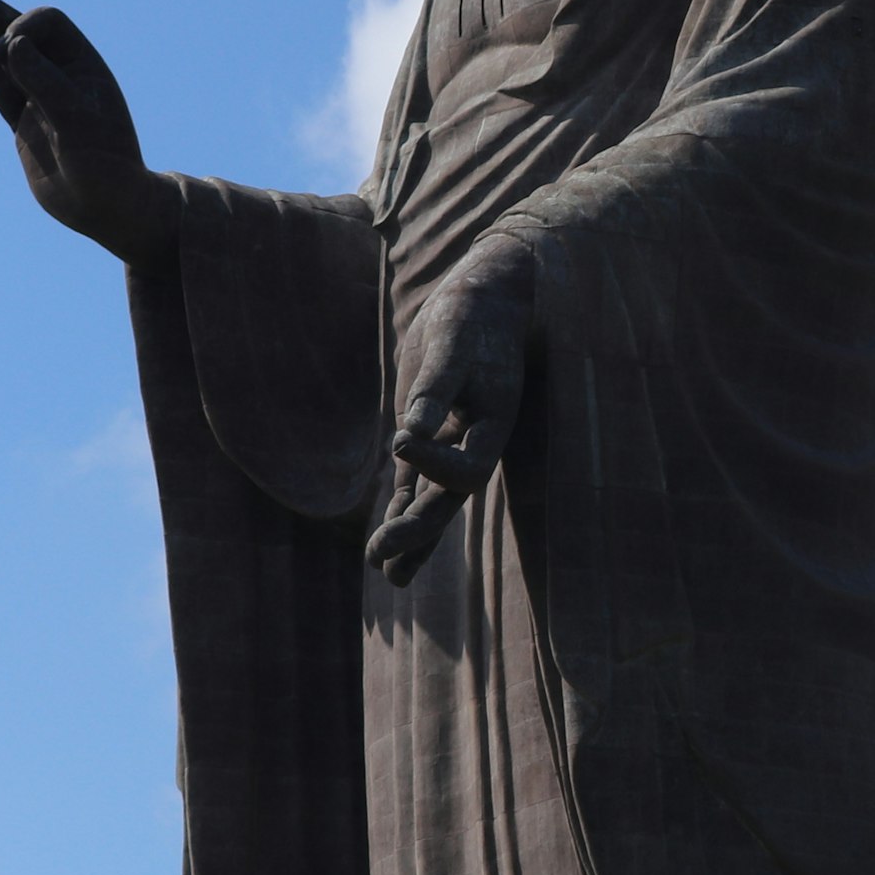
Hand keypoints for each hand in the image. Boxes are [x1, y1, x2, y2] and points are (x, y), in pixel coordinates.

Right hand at [0, 0, 176, 263]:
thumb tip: (14, 44)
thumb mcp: (78, 124)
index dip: (21, 27)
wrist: (107, 208)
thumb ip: (46, 84)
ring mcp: (37, 94)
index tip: (9, 54)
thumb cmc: (104, 167)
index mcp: (82, 65)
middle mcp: (60, 73)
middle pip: (16, 26)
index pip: (46, 23)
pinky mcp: (21, 117)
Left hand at [366, 239, 539, 584]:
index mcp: (492, 428)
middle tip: (382, 558)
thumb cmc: (472, 318)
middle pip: (447, 503)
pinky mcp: (425, 439)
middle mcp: (473, 446)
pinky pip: (412, 486)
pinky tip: (381, 545)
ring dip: (409, 537)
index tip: (402, 438)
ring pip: (430, 504)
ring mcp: (448, 446)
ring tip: (385, 572)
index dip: (434, 464)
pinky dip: (398, 511)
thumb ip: (434, 390)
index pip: (467, 472)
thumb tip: (407, 433)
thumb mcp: (453, 345)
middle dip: (416, 533)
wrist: (480, 302)